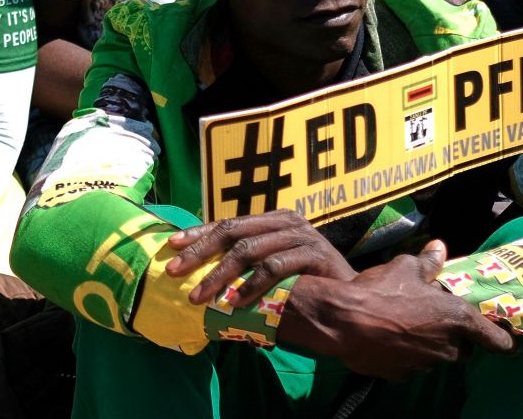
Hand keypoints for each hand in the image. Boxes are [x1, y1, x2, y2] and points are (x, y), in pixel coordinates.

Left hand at [164, 209, 354, 306]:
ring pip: (250, 249)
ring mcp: (301, 235)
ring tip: (201, 297)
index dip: (198, 233)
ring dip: (221, 275)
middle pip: (234, 231)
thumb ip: (246, 270)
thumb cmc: (307, 287)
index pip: (228, 223)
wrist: (352, 300)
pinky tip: (235, 302)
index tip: (171, 245)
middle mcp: (286, 221)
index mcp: (273, 220)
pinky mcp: (314, 253)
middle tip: (175, 271)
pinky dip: (252, 286)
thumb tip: (202, 281)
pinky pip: (275, 268)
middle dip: (201, 252)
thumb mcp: (272, 274)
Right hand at [281, 241, 514, 379]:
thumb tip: (440, 247)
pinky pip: (413, 363)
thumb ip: (428, 262)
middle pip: (462, 348)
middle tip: (436, 318)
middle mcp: (447, 347)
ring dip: (429, 343)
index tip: (511, 343)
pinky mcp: (405, 375)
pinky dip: (408, 352)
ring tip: (407, 323)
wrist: (346, 322)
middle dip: (454, 337)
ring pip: (436, 356)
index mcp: (456, 319)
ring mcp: (426, 364)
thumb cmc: (383, 290)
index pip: (493, 338)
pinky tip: (390, 336)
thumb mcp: (406, 267)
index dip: (504, 340)